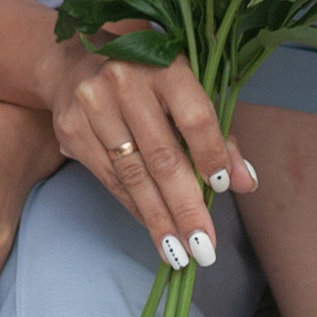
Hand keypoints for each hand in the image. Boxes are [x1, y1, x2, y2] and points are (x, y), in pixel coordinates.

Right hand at [44, 36, 253, 265]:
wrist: (76, 64)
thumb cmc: (147, 81)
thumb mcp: (186, 91)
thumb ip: (218, 135)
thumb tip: (245, 182)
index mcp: (164, 65)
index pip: (194, 116)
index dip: (210, 155)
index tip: (221, 190)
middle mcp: (124, 81)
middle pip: (161, 156)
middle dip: (185, 207)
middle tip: (204, 247)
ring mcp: (92, 105)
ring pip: (133, 175)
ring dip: (159, 219)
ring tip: (180, 252)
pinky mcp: (71, 129)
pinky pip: (110, 179)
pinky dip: (135, 208)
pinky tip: (154, 229)